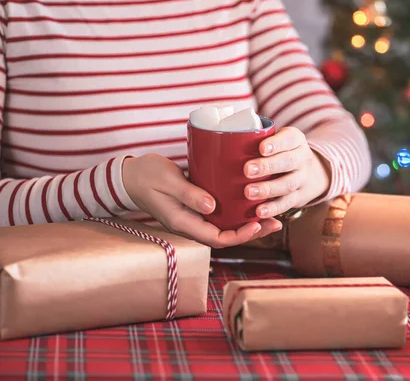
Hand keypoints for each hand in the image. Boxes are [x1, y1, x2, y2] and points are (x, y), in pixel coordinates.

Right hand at [122, 154, 281, 247]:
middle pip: (227, 236)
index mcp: (183, 223)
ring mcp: (194, 218)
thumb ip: (188, 194)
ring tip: (272, 214)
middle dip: (253, 232)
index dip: (240, 235)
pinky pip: (221, 216)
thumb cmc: (146, 175)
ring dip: (249, 223)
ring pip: (226, 227)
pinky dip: (238, 213)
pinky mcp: (197, 208)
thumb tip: (212, 207)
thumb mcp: (167, 180)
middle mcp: (191, 224)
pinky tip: (252, 203)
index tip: (257, 224)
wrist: (130, 176)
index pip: (217, 239)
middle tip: (277, 222)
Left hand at [243, 127, 330, 218]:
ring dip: (268, 189)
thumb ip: (257, 139)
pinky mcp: (299, 197)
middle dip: (267, 166)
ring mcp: (302, 179)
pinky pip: (287, 203)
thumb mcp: (278, 140)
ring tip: (249, 192)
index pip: (289, 139)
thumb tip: (222, 142)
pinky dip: (273, 208)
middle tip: (247, 170)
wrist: (312, 173)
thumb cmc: (282, 153)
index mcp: (295, 140)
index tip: (261, 148)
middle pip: (288, 162)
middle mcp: (302, 159)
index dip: (276, 144)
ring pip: (288, 184)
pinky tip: (260, 211)